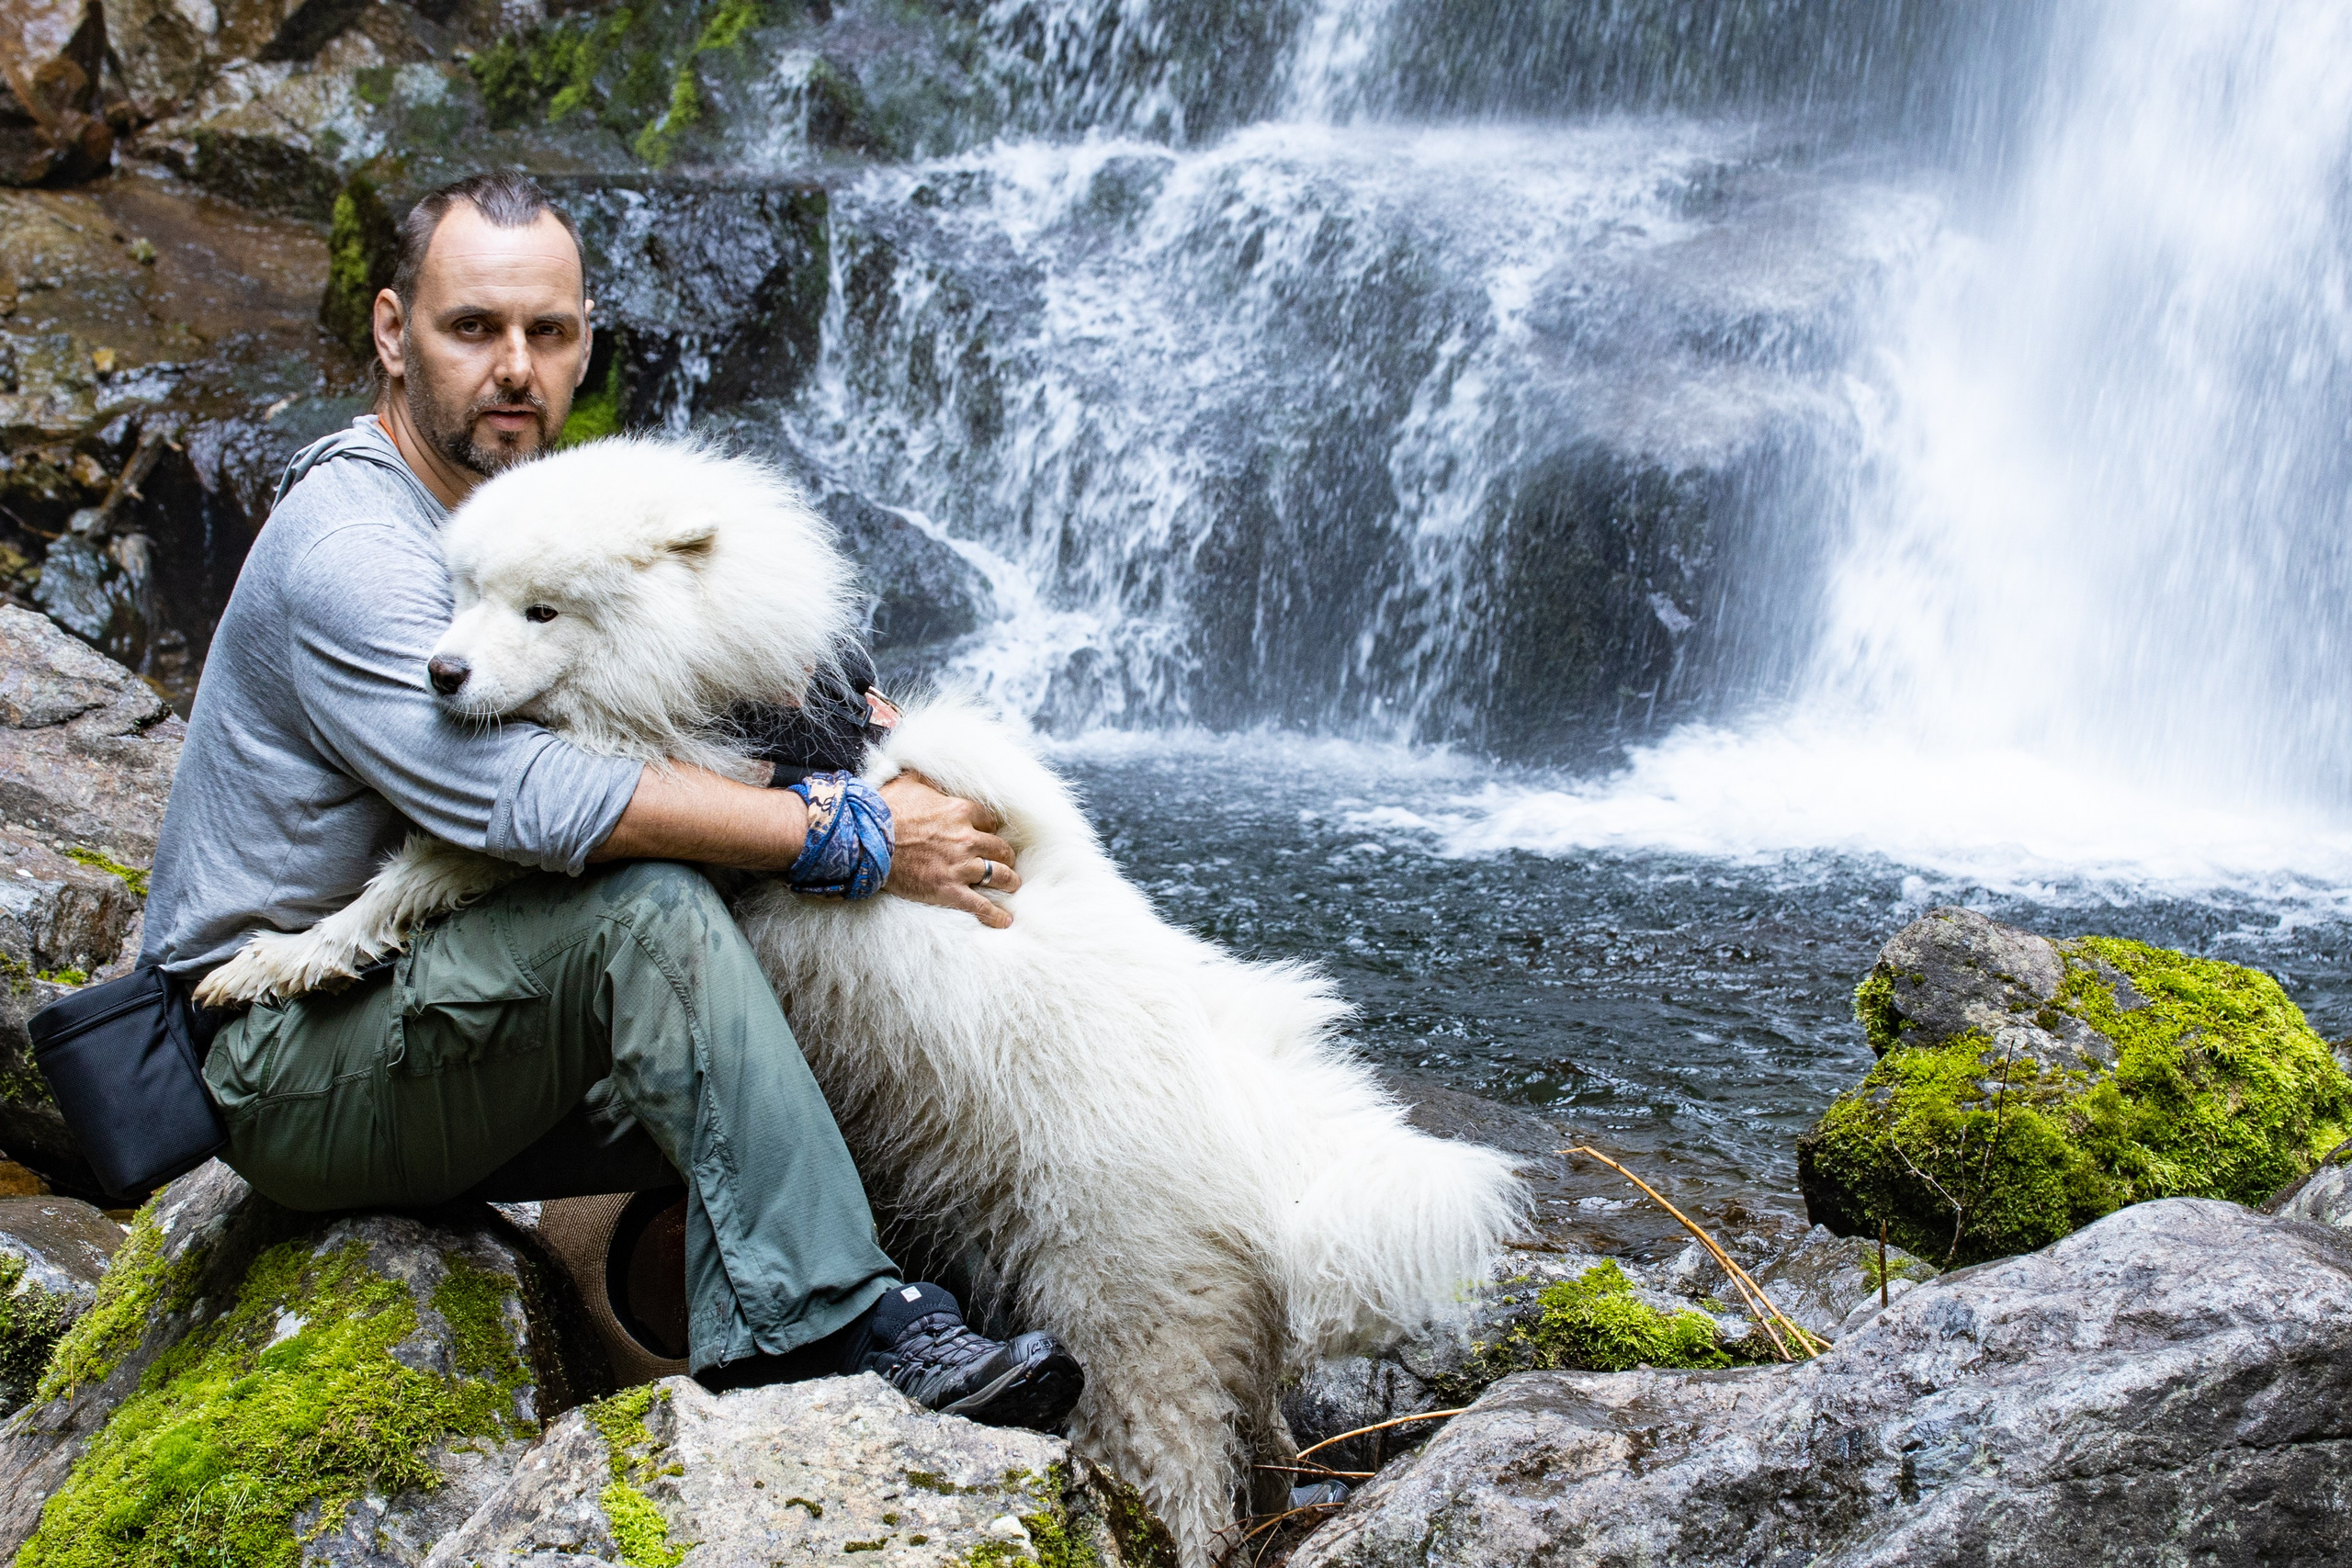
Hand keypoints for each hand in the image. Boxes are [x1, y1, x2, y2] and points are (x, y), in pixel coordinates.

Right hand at [881, 771, 1019, 927]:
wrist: (866, 840)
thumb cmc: (885, 809)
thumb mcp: (909, 782)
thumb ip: (927, 779)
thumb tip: (929, 771)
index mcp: (960, 811)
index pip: (989, 821)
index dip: (990, 829)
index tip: (989, 835)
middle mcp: (966, 838)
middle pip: (1000, 848)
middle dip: (1005, 856)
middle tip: (1007, 862)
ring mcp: (959, 865)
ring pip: (997, 874)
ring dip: (1008, 880)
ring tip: (1012, 885)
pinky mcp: (948, 889)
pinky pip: (980, 904)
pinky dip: (994, 914)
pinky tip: (1004, 920)